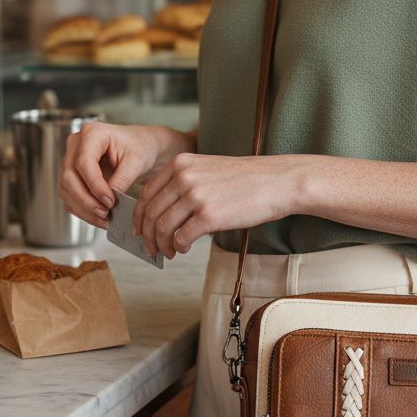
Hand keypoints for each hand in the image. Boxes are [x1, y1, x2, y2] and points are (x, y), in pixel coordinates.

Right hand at [59, 123, 195, 228]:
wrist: (142, 148)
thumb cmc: (141, 147)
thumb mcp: (138, 161)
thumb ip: (122, 179)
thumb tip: (109, 200)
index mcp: (93, 133)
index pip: (84, 162)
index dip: (94, 185)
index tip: (110, 201)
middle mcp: (76, 145)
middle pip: (69, 177)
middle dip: (86, 200)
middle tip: (105, 213)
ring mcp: (71, 160)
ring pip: (66, 189)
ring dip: (83, 208)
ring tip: (105, 219)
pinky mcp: (72, 176)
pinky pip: (69, 197)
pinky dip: (82, 210)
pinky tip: (98, 218)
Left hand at [133, 154, 302, 256]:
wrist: (277, 181)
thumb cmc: (247, 179)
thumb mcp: (209, 170)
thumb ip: (184, 185)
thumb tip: (165, 214)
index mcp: (181, 164)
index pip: (147, 194)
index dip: (139, 217)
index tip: (139, 231)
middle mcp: (184, 177)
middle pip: (151, 213)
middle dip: (147, 235)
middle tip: (150, 248)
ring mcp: (196, 196)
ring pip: (163, 228)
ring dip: (162, 245)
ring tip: (169, 252)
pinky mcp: (209, 215)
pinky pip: (181, 237)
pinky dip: (179, 247)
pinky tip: (184, 249)